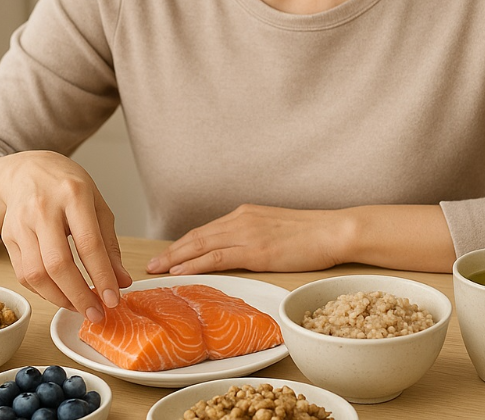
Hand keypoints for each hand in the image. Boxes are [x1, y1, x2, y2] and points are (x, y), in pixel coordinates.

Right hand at [0, 151, 131, 320]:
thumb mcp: (97, 205)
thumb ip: (109, 244)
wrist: (28, 170)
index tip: (113, 299)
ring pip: (36, 273)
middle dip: (79, 295)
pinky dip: (43, 291)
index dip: (101, 276)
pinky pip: (23, 274)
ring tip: (80, 306)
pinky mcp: (7, 237)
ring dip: (60, 298)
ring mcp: (21, 223)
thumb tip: (122, 281)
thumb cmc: (68, 187)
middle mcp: (43, 208)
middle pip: (58, 263)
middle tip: (96, 314)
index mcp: (73, 195)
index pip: (88, 242)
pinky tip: (60, 294)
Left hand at [146, 204, 349, 274]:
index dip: (183, 243)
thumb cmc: (311, 233)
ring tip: (158, 270)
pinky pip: (218, 257)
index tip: (167, 255)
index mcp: (245, 213)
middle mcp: (241, 219)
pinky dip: (196, 264)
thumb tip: (240, 250)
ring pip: (202, 245)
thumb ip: (254, 235)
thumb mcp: (275, 228)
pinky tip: (181, 272)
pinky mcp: (257, 251)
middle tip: (151, 265)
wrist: (333, 230)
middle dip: (172, 251)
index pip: (206, 230)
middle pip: (197, 236)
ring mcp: (248, 234)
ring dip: (176, 258)